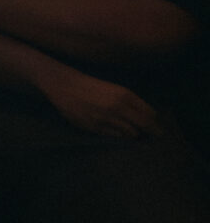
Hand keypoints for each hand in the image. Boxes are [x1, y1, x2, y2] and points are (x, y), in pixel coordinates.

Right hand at [39, 63, 165, 139]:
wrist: (64, 86)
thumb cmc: (91, 86)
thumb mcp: (115, 89)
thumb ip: (130, 102)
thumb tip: (147, 117)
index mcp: (125, 95)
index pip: (149, 113)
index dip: (155, 121)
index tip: (158, 126)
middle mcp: (118, 107)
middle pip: (144, 125)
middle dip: (153, 131)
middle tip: (157, 136)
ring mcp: (106, 118)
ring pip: (130, 133)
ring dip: (135, 134)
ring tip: (135, 134)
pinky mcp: (95, 127)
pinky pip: (114, 136)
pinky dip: (119, 135)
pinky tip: (118, 133)